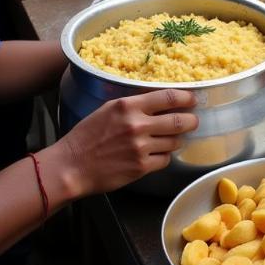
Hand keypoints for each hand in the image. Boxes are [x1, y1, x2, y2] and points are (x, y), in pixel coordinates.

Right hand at [52, 89, 197, 196]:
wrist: (72, 166)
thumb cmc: (87, 136)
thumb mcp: (109, 109)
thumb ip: (134, 105)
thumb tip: (159, 102)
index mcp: (129, 106)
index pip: (168, 98)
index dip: (186, 98)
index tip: (192, 100)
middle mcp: (138, 125)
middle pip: (179, 121)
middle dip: (190, 121)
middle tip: (192, 121)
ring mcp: (140, 147)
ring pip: (174, 141)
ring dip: (176, 140)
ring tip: (170, 139)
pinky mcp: (141, 167)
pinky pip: (165, 160)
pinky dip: (164, 156)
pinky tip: (157, 154)